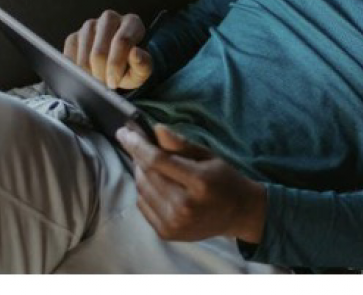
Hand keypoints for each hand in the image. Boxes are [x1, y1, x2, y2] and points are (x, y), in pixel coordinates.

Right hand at [62, 10, 153, 89]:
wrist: (119, 66)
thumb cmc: (132, 66)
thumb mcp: (143, 70)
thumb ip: (143, 64)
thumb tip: (135, 54)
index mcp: (132, 22)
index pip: (121, 42)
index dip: (115, 65)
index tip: (113, 83)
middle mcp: (110, 19)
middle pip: (99, 51)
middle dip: (100, 74)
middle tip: (104, 86)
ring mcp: (90, 26)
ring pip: (84, 56)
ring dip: (88, 75)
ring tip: (97, 82)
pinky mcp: (74, 36)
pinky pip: (70, 56)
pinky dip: (76, 71)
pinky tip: (86, 75)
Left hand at [116, 124, 267, 243]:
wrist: (238, 214)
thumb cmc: (224, 180)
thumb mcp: (208, 156)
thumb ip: (181, 144)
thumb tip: (156, 129)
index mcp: (198, 182)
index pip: (157, 160)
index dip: (137, 144)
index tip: (124, 131)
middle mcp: (183, 205)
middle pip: (146, 175)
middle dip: (136, 155)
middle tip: (134, 141)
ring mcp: (173, 222)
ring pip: (141, 189)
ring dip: (139, 172)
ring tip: (147, 161)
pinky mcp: (166, 232)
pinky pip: (143, 205)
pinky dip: (143, 190)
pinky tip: (154, 182)